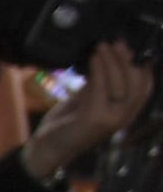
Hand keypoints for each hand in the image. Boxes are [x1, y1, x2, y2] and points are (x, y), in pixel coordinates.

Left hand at [33, 42, 153, 173]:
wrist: (47, 148)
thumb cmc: (68, 123)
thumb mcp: (89, 98)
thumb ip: (102, 81)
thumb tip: (113, 55)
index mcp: (126, 113)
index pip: (145, 87)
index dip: (141, 66)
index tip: (131, 49)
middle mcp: (124, 117)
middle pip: (135, 82)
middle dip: (125, 59)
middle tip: (116, 43)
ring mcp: (111, 118)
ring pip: (119, 83)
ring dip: (111, 60)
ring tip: (102, 46)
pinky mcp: (95, 117)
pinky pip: (101, 88)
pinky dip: (98, 69)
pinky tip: (93, 58)